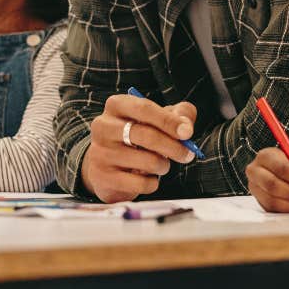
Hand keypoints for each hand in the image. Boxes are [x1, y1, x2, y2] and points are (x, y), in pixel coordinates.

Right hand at [80, 94, 197, 202]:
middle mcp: (103, 126)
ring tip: (162, 165)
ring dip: (163, 165)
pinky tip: (148, 178)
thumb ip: (178, 114)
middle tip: (188, 155)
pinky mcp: (103, 177)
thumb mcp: (156, 119)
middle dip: (173, 147)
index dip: (169, 121)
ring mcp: (100, 152)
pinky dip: (152, 183)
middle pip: (146, 135)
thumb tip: (186, 126)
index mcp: (116, 105)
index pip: (144, 109)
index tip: (187, 132)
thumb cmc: (136, 137)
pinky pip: (140, 183)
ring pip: (147, 161)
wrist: (105, 165)